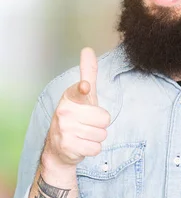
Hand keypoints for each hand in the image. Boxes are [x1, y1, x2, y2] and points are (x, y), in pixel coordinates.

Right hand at [42, 48, 110, 168]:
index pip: (79, 91)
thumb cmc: (76, 116)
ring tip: (84, 134)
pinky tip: (81, 145)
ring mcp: (65, 130)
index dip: (83, 89)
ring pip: (102, 134)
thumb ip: (88, 73)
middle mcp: (64, 112)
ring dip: (97, 137)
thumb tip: (87, 49)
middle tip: (87, 124)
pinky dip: (92, 149)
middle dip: (101, 124)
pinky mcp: (68, 147)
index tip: (85, 87)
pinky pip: (97, 148)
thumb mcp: (83, 94)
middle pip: (105, 119)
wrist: (59, 148)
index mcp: (70, 97)